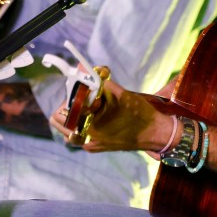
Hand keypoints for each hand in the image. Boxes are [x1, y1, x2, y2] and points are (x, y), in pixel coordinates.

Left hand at [51, 79, 170, 155]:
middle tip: (85, 96)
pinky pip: (80, 133)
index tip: (82, 88)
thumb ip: (101, 82)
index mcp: (89, 128)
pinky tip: (98, 114)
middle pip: (60, 121)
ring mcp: (91, 145)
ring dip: (75, 114)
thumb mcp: (120, 94)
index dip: (71, 96)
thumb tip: (87, 70)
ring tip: (91, 105)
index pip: (62, 112)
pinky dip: (84, 121)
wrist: (155, 133)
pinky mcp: (97, 146)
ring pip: (68, 128)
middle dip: (70, 105)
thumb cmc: (139, 114)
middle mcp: (86, 140)